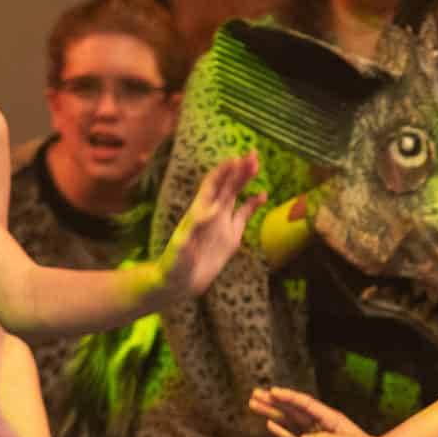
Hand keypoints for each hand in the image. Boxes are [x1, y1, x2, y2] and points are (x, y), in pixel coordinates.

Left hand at [158, 155, 265, 298]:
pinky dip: (253, 204)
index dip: (223, 172)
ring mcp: (222, 223)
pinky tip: (263, 194)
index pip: (212, 186)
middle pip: (227, 186)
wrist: (178, 283)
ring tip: (256, 164)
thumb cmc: (174, 265)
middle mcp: (212, 213)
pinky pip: (244, 216)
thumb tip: (204, 215)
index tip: (235, 160)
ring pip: (235, 195)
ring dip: (245, 179)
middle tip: (253, 154)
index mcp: (199, 213)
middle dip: (239, 169)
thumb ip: (191, 233)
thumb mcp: (181, 250)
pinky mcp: (230, 236)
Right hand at [250, 385, 397, 436]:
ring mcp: (313, 435)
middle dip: (273, 402)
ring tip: (253, 403)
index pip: (305, 405)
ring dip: (272, 413)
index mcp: (329, 418)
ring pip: (288, 421)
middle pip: (292, 410)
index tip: (273, 391)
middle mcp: (318, 424)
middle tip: (254, 393)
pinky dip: (280, 432)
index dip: (289, 398)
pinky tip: (269, 424)